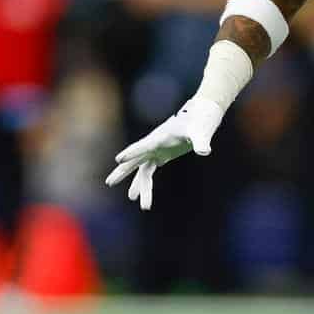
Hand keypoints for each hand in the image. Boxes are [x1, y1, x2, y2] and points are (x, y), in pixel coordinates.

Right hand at [105, 97, 224, 210]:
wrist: (201, 115)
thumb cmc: (200, 121)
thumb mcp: (201, 132)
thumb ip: (201, 141)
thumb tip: (204, 151)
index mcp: (160, 137)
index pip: (144, 146)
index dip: (133, 152)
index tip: (119, 160)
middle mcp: (154, 144)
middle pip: (135, 160)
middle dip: (123, 171)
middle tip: (109, 183)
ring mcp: (156, 150)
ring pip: (142, 170)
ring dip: (138, 185)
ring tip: (131, 199)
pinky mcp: (162, 154)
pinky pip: (149, 171)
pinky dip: (145, 183)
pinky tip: (139, 195)